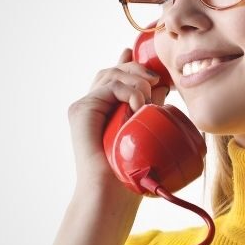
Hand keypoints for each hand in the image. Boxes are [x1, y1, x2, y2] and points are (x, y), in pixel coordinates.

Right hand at [66, 47, 170, 193]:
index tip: (138, 51)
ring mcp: (85, 107)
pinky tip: (138, 105)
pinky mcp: (81, 110)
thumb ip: (151, 106)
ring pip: (112, 75)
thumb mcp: (146, 129)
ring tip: (148, 100)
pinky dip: (128, 91)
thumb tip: (163, 86)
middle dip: (137, 69)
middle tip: (157, 78)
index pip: (116, 78)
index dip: (127, 63)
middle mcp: (93, 106)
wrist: (112, 192)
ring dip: (136, 81)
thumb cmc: (130, 170)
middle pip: (114, 72)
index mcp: (107, 110)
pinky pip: (109, 87)